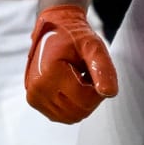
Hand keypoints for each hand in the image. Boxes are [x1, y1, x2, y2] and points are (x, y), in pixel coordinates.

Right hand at [25, 5, 116, 123]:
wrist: (54, 27)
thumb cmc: (74, 36)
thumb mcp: (93, 46)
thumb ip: (103, 68)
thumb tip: (109, 93)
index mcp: (49, 74)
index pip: (85, 100)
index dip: (99, 89)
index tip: (96, 72)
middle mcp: (37, 89)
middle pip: (78, 111)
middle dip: (91, 96)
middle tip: (88, 74)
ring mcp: (34, 97)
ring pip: (71, 117)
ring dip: (82, 101)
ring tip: (79, 78)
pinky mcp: (34, 101)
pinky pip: (62, 115)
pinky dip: (72, 105)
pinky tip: (71, 86)